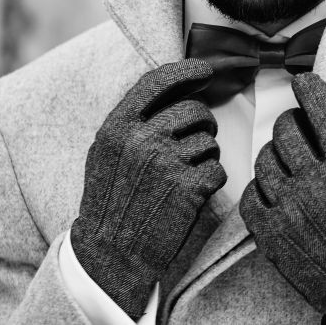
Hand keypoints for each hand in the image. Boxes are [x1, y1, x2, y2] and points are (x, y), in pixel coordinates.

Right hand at [71, 59, 225, 318]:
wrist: (112, 254)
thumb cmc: (112, 201)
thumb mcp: (107, 153)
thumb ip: (133, 121)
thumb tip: (176, 88)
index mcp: (117, 127)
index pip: (158, 81)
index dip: (186, 71)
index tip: (205, 71)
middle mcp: (141, 138)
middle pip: (194, 110)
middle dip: (202, 125)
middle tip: (192, 146)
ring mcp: (166, 162)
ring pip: (210, 140)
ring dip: (205, 156)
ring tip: (183, 178)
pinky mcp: (189, 187)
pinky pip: (218, 168)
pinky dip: (212, 181)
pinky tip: (192, 196)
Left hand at [240, 72, 325, 324]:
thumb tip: (325, 121)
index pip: (322, 111)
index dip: (311, 89)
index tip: (304, 83)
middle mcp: (315, 184)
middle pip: (286, 130)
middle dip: (291, 122)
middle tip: (297, 127)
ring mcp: (289, 209)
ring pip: (264, 159)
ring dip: (274, 154)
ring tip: (286, 161)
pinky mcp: (271, 232)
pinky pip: (252, 193)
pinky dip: (260, 186)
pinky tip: (274, 188)